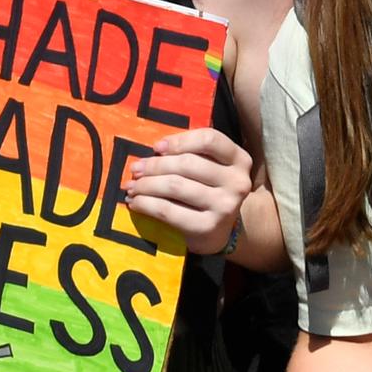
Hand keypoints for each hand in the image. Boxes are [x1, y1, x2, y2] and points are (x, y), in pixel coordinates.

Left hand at [122, 128, 252, 254]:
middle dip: (155, 165)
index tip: (157, 147)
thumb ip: (193, 153)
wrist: (221, 232)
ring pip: (175, 186)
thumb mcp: (212, 168)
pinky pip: (168, 210)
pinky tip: (136, 203)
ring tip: (132, 186)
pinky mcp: (207, 227)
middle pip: (187, 163)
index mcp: (240, 160)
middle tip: (136, 168)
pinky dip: (146, 204)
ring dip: (146, 184)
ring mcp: (224, 206)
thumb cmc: (209, 191)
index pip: (209, 139)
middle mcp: (237, 182)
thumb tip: (156, 150)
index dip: (180, 140)